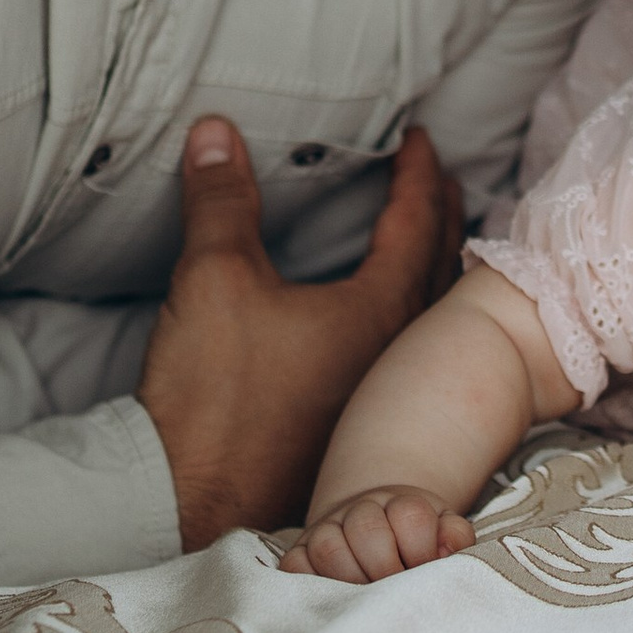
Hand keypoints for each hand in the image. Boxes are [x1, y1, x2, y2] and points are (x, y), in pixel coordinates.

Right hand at [137, 118, 463, 549]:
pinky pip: (397, 355)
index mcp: (377, 310)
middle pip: (438, 268)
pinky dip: (401, 317)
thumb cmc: (214, 395)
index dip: (418, 173)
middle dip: (441, 216)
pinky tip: (371, 325)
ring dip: (427, 269)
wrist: (191, 503)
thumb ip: (221, 200)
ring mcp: (377, 397)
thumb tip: (215, 130)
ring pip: (421, 316)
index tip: (419, 139)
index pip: (417, 222)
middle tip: (439, 180)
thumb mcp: (214, 278)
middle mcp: (393, 354)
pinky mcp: (352, 428)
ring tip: (420, 241)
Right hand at [292, 487, 477, 582]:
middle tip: (398, 592)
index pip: (410, 516)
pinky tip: (335, 599)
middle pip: (367, 529)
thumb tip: (447, 553)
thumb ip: (456, 537)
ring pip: (329, 547)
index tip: (428, 573)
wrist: (377, 529)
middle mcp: (360, 510)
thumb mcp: (444, 532)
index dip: (422, 550)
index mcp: (400, 503)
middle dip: (387, 568)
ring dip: (352, 579)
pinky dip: (310, 583)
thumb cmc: (417, 543)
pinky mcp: (299, 553)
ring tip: (369, 599)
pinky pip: (294, 566)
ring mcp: (326, 529)